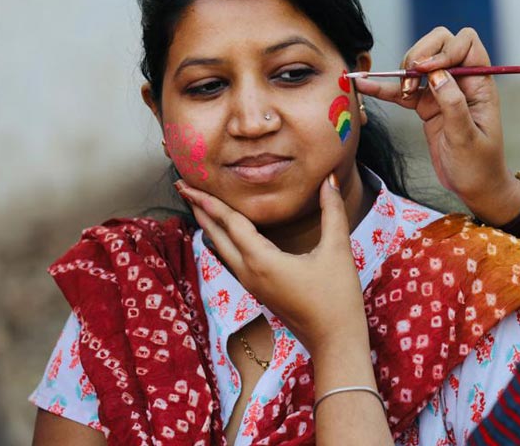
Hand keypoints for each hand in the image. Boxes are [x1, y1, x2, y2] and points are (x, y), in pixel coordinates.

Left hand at [175, 175, 368, 355]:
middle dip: (200, 210)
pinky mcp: (259, 290)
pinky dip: (223, 241)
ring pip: (222, 249)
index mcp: (262, 260)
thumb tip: (330, 179)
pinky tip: (223, 236)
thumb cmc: (337, 297)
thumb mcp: (337, 250)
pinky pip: (232, 260)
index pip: (230, 223)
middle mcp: (249, 272)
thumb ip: (333, 211)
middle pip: (217, 236)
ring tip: (198, 207)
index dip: (209, 201)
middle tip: (182, 188)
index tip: (187, 184)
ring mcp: (252, 284)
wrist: (334, 340)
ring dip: (209, 226)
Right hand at [355, 27, 519, 223]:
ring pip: (419, 63)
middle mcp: (462, 81)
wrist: (474, 188)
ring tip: (402, 93)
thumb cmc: (479, 166)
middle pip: (440, 43)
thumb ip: (453, 104)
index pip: (466, 43)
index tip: (428, 71)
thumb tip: (437, 74)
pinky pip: (403, 90)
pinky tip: (365, 85)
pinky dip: (385, 88)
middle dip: (421, 54)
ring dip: (404, 72)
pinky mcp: (426, 106)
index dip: (446, 49)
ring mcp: (442, 91)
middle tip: (411, 80)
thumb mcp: (467, 138)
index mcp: (480, 83)